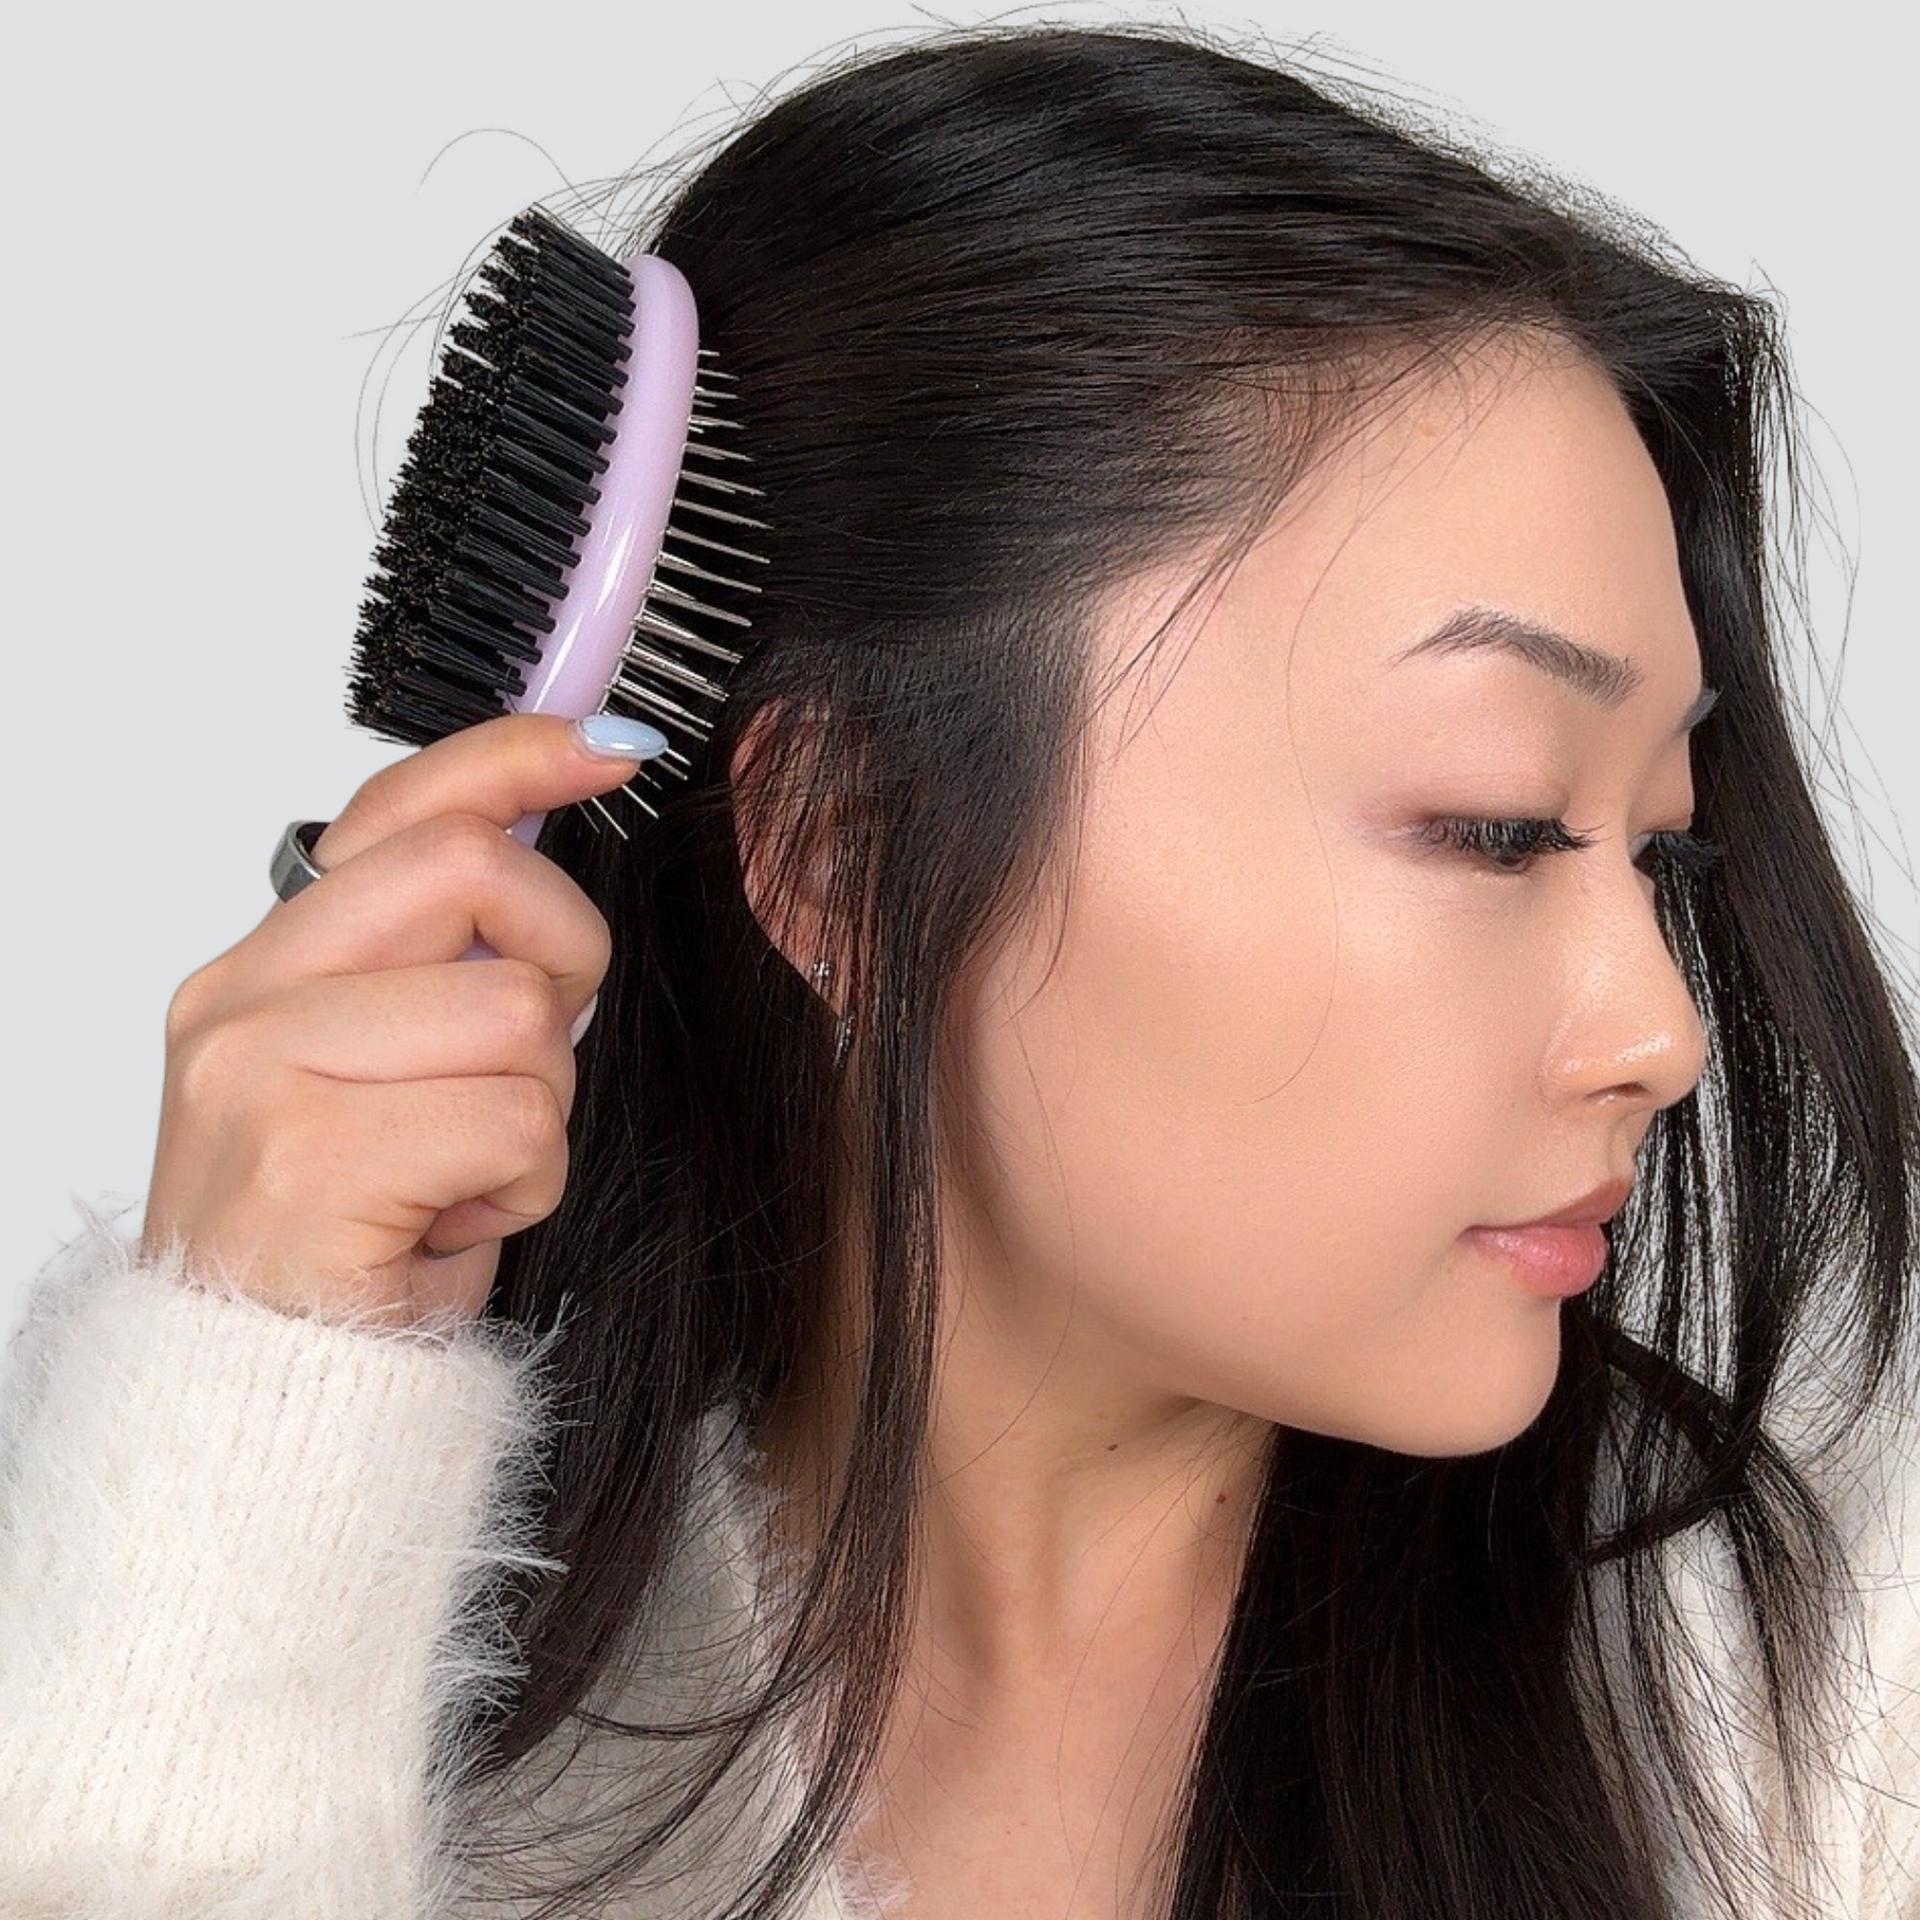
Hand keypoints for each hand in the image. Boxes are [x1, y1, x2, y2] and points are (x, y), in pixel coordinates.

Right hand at [139, 712, 652, 1328]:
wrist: (270, 1410)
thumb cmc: (351, 1249)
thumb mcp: (394, 1082)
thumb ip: (444, 970)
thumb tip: (544, 848)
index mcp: (262, 971)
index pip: (395, 812)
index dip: (516, 757)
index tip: (611, 744)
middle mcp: (241, 1003)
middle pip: (475, 871)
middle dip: (563, 957)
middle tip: (534, 1057)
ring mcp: (259, 1074)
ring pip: (519, 1013)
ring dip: (540, 1110)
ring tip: (465, 1175)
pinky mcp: (307, 1159)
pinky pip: (516, 1119)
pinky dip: (524, 1185)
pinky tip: (451, 1227)